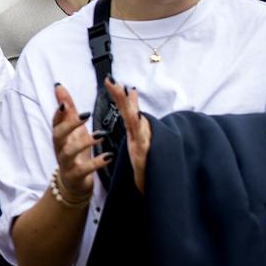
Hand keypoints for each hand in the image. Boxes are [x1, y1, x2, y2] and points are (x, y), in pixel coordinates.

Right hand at [50, 84, 109, 202]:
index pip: (55, 121)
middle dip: (70, 124)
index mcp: (59, 136)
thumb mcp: (72, 129)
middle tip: (85, 115)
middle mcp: (60, 148)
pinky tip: (109, 156)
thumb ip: (67, 108)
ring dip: (84, 142)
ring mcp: (66, 162)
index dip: (58, 113)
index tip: (64, 103)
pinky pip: (84, 169)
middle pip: (58, 135)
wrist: (72, 182)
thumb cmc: (74, 151)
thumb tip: (58, 86)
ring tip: (101, 135)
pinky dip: (96, 163)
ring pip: (69, 152)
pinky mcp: (75, 175)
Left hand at [104, 77, 150, 194]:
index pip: (125, 109)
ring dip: (129, 107)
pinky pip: (142, 141)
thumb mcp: (136, 138)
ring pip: (136, 123)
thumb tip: (132, 95)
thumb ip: (133, 118)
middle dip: (120, 96)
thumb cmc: (147, 162)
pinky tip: (136, 118)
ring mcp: (145, 143)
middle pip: (130, 111)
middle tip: (110, 80)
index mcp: (136, 130)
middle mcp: (142, 134)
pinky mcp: (146, 155)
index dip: (117, 95)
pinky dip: (140, 128)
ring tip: (122, 93)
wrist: (157, 186)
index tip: (108, 79)